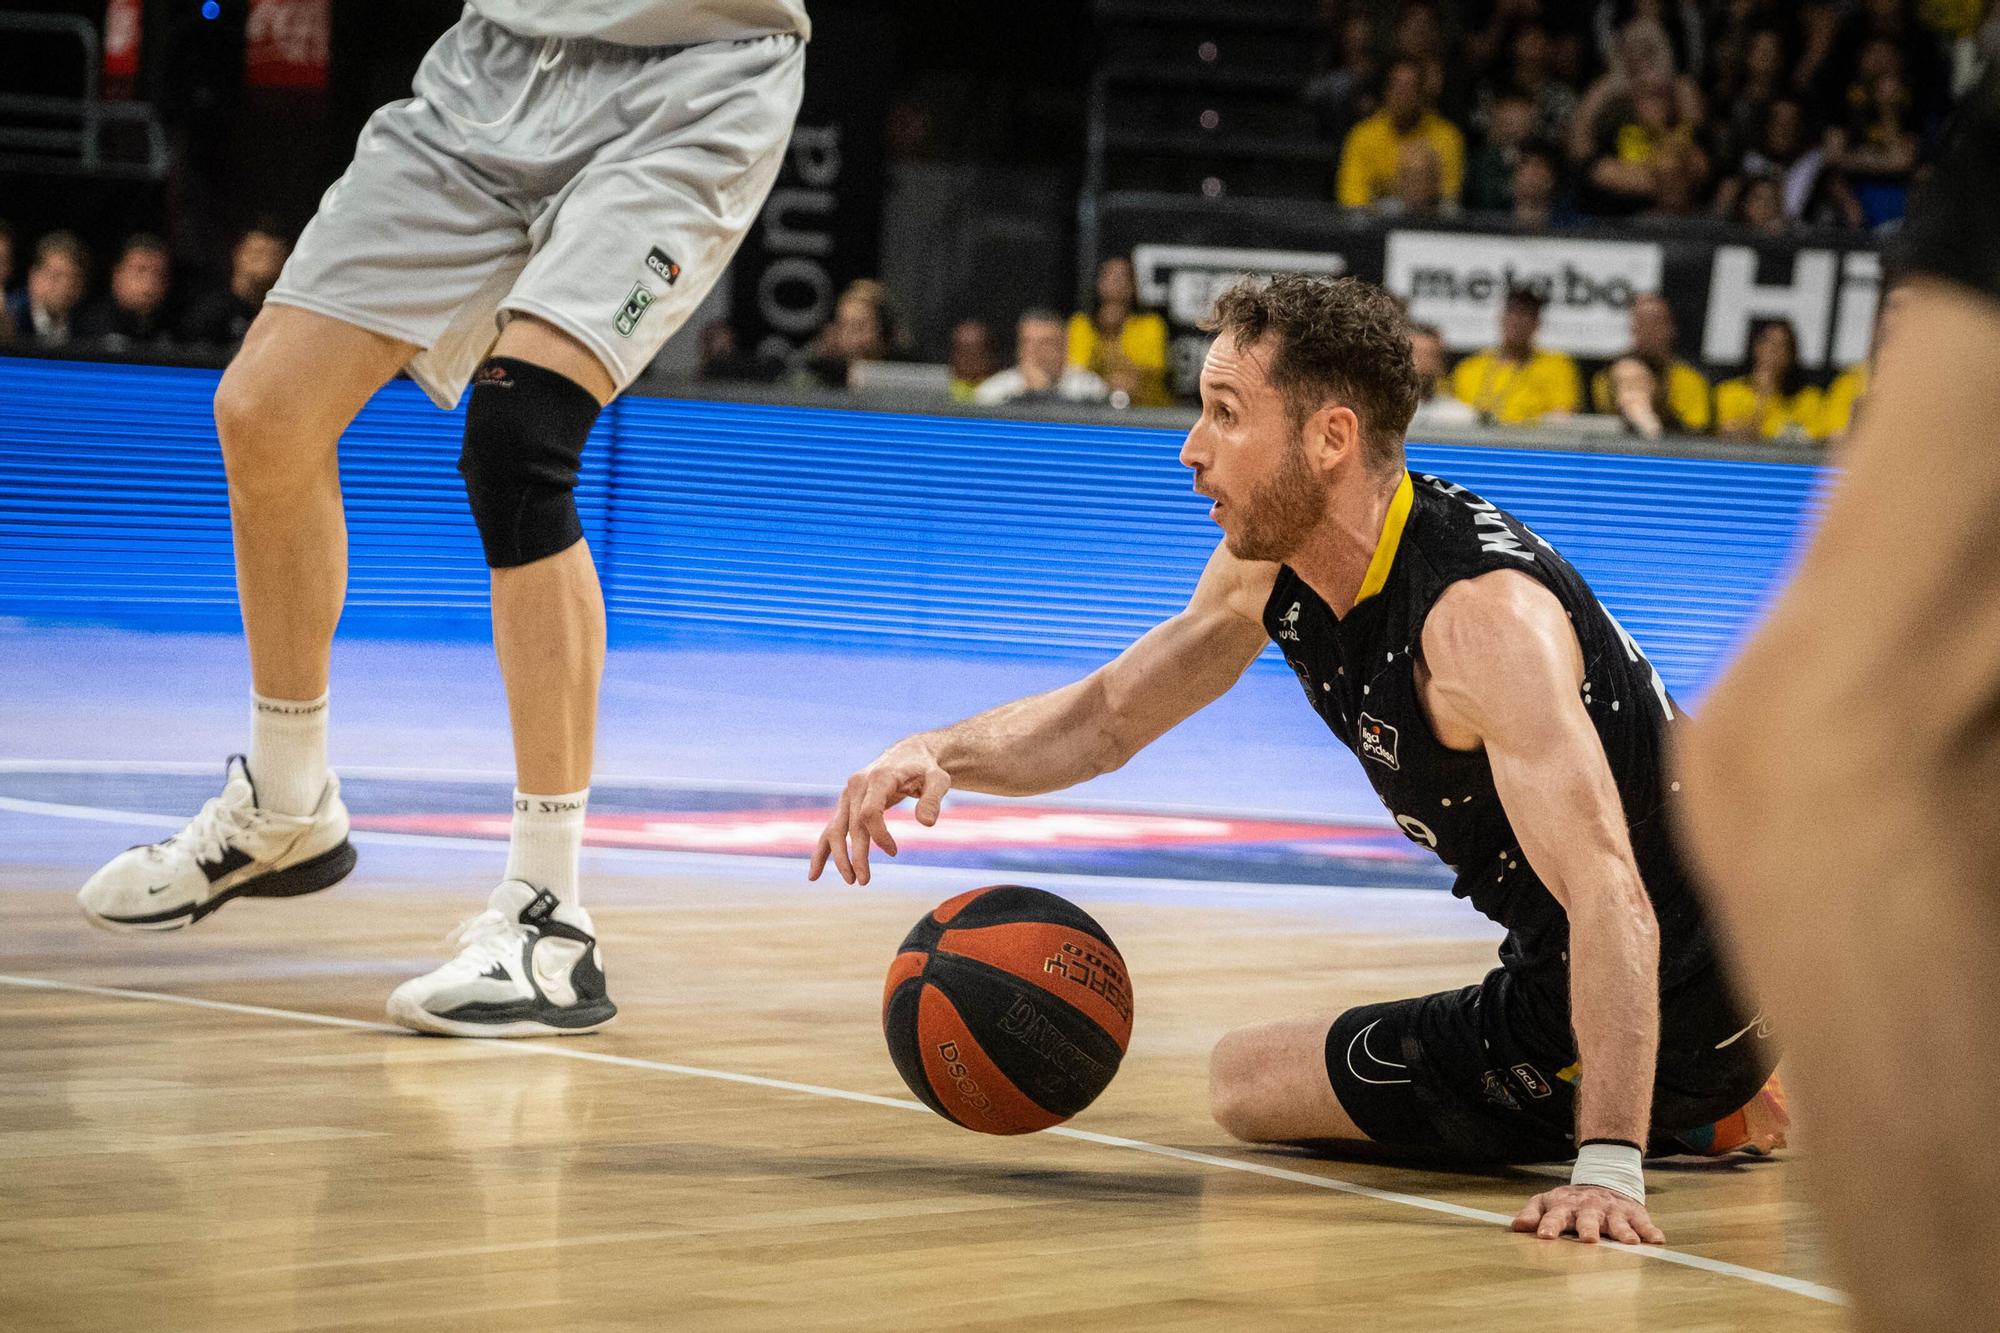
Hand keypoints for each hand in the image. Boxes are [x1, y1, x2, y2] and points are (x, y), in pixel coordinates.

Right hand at [808, 742, 953, 885]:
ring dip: (839, 857)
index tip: (895, 852)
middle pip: (851, 825)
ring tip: (851, 882)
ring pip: (835, 830)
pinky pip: (831, 829)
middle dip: (856, 855)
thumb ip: (933, 799)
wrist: (909, 755)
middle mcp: (856, 785)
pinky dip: (822, 851)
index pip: (869, 813)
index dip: (879, 836)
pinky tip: (815, 874)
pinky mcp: (845, 803)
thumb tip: (927, 823)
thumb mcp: (938, 780)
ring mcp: (847, 795)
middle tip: (864, 881)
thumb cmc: (925, 769)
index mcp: (878, 778)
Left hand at [1511, 1185, 1665, 1244]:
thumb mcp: (1547, 1202)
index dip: (1549, 1225)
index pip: (1555, 1216)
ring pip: (1617, 1222)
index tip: (1544, 1236)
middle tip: (1588, 1240)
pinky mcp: (1633, 1213)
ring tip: (1629, 1242)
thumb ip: (1532, 1214)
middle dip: (1588, 1229)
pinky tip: (1657, 1240)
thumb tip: (1516, 1227)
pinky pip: (1643, 1222)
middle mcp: (1589, 1209)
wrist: (1603, 1180)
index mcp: (1566, 1207)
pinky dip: (1650, 1231)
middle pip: (1588, 1219)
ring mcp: (1612, 1211)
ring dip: (1623, 1231)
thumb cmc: (1570, 1201)